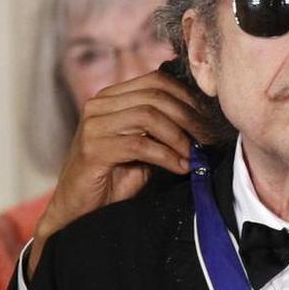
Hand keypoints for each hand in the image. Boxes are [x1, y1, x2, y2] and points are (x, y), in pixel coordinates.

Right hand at [29, 71, 216, 277]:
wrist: (79, 209)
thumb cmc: (114, 177)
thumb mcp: (144, 146)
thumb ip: (163, 128)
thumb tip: (203, 121)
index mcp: (112, 97)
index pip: (157, 80)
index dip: (187, 97)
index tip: (209, 119)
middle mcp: (99, 104)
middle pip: (156, 96)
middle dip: (189, 117)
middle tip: (209, 139)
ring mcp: (93, 125)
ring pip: (148, 116)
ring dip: (179, 137)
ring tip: (195, 155)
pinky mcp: (92, 148)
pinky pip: (139, 144)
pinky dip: (166, 156)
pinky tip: (180, 167)